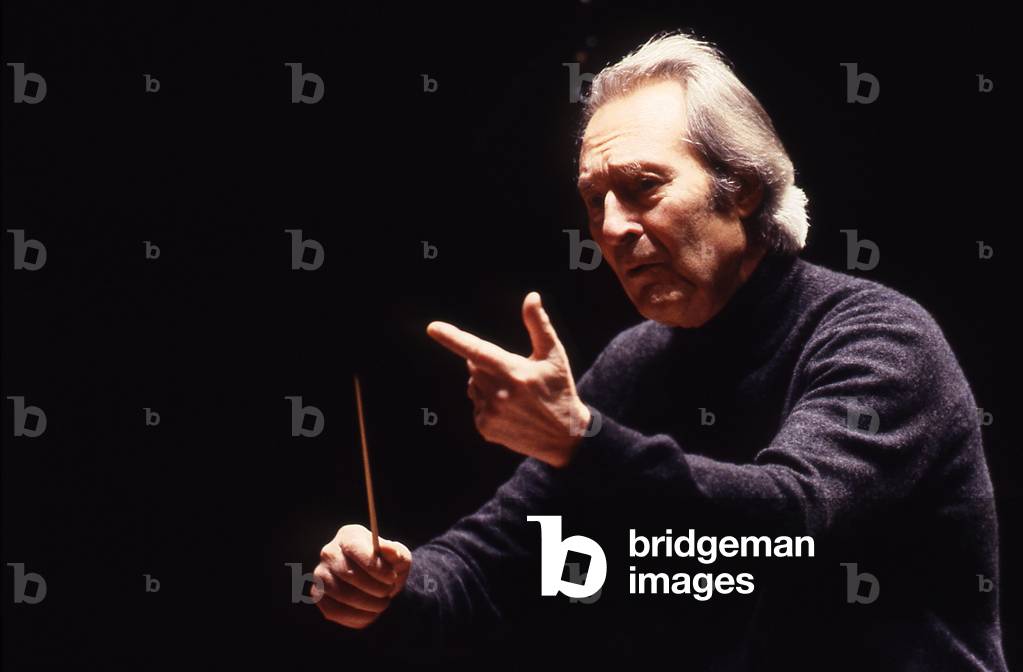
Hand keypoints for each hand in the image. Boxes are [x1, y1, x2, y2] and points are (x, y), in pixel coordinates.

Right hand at [312, 524, 411, 629]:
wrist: (378, 583)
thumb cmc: (387, 566)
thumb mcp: (398, 557)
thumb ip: (395, 553)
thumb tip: (388, 550)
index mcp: (349, 536)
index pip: (354, 548)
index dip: (374, 566)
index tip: (391, 578)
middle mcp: (329, 553)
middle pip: (347, 573)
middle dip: (374, 587)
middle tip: (389, 592)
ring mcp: (321, 575)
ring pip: (342, 595)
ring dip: (369, 604)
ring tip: (382, 603)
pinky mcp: (319, 597)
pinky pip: (336, 612)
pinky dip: (358, 617)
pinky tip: (371, 612)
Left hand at [426, 291, 590, 467]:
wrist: (565, 437)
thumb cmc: (559, 390)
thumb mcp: (554, 356)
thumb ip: (539, 325)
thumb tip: (531, 297)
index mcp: (514, 371)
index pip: (477, 350)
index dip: (453, 338)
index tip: (433, 328)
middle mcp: (499, 393)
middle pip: (474, 366)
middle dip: (487, 364)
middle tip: (513, 374)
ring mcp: (490, 413)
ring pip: (473, 386)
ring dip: (486, 384)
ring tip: (514, 394)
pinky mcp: (485, 428)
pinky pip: (476, 405)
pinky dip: (487, 403)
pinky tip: (509, 409)